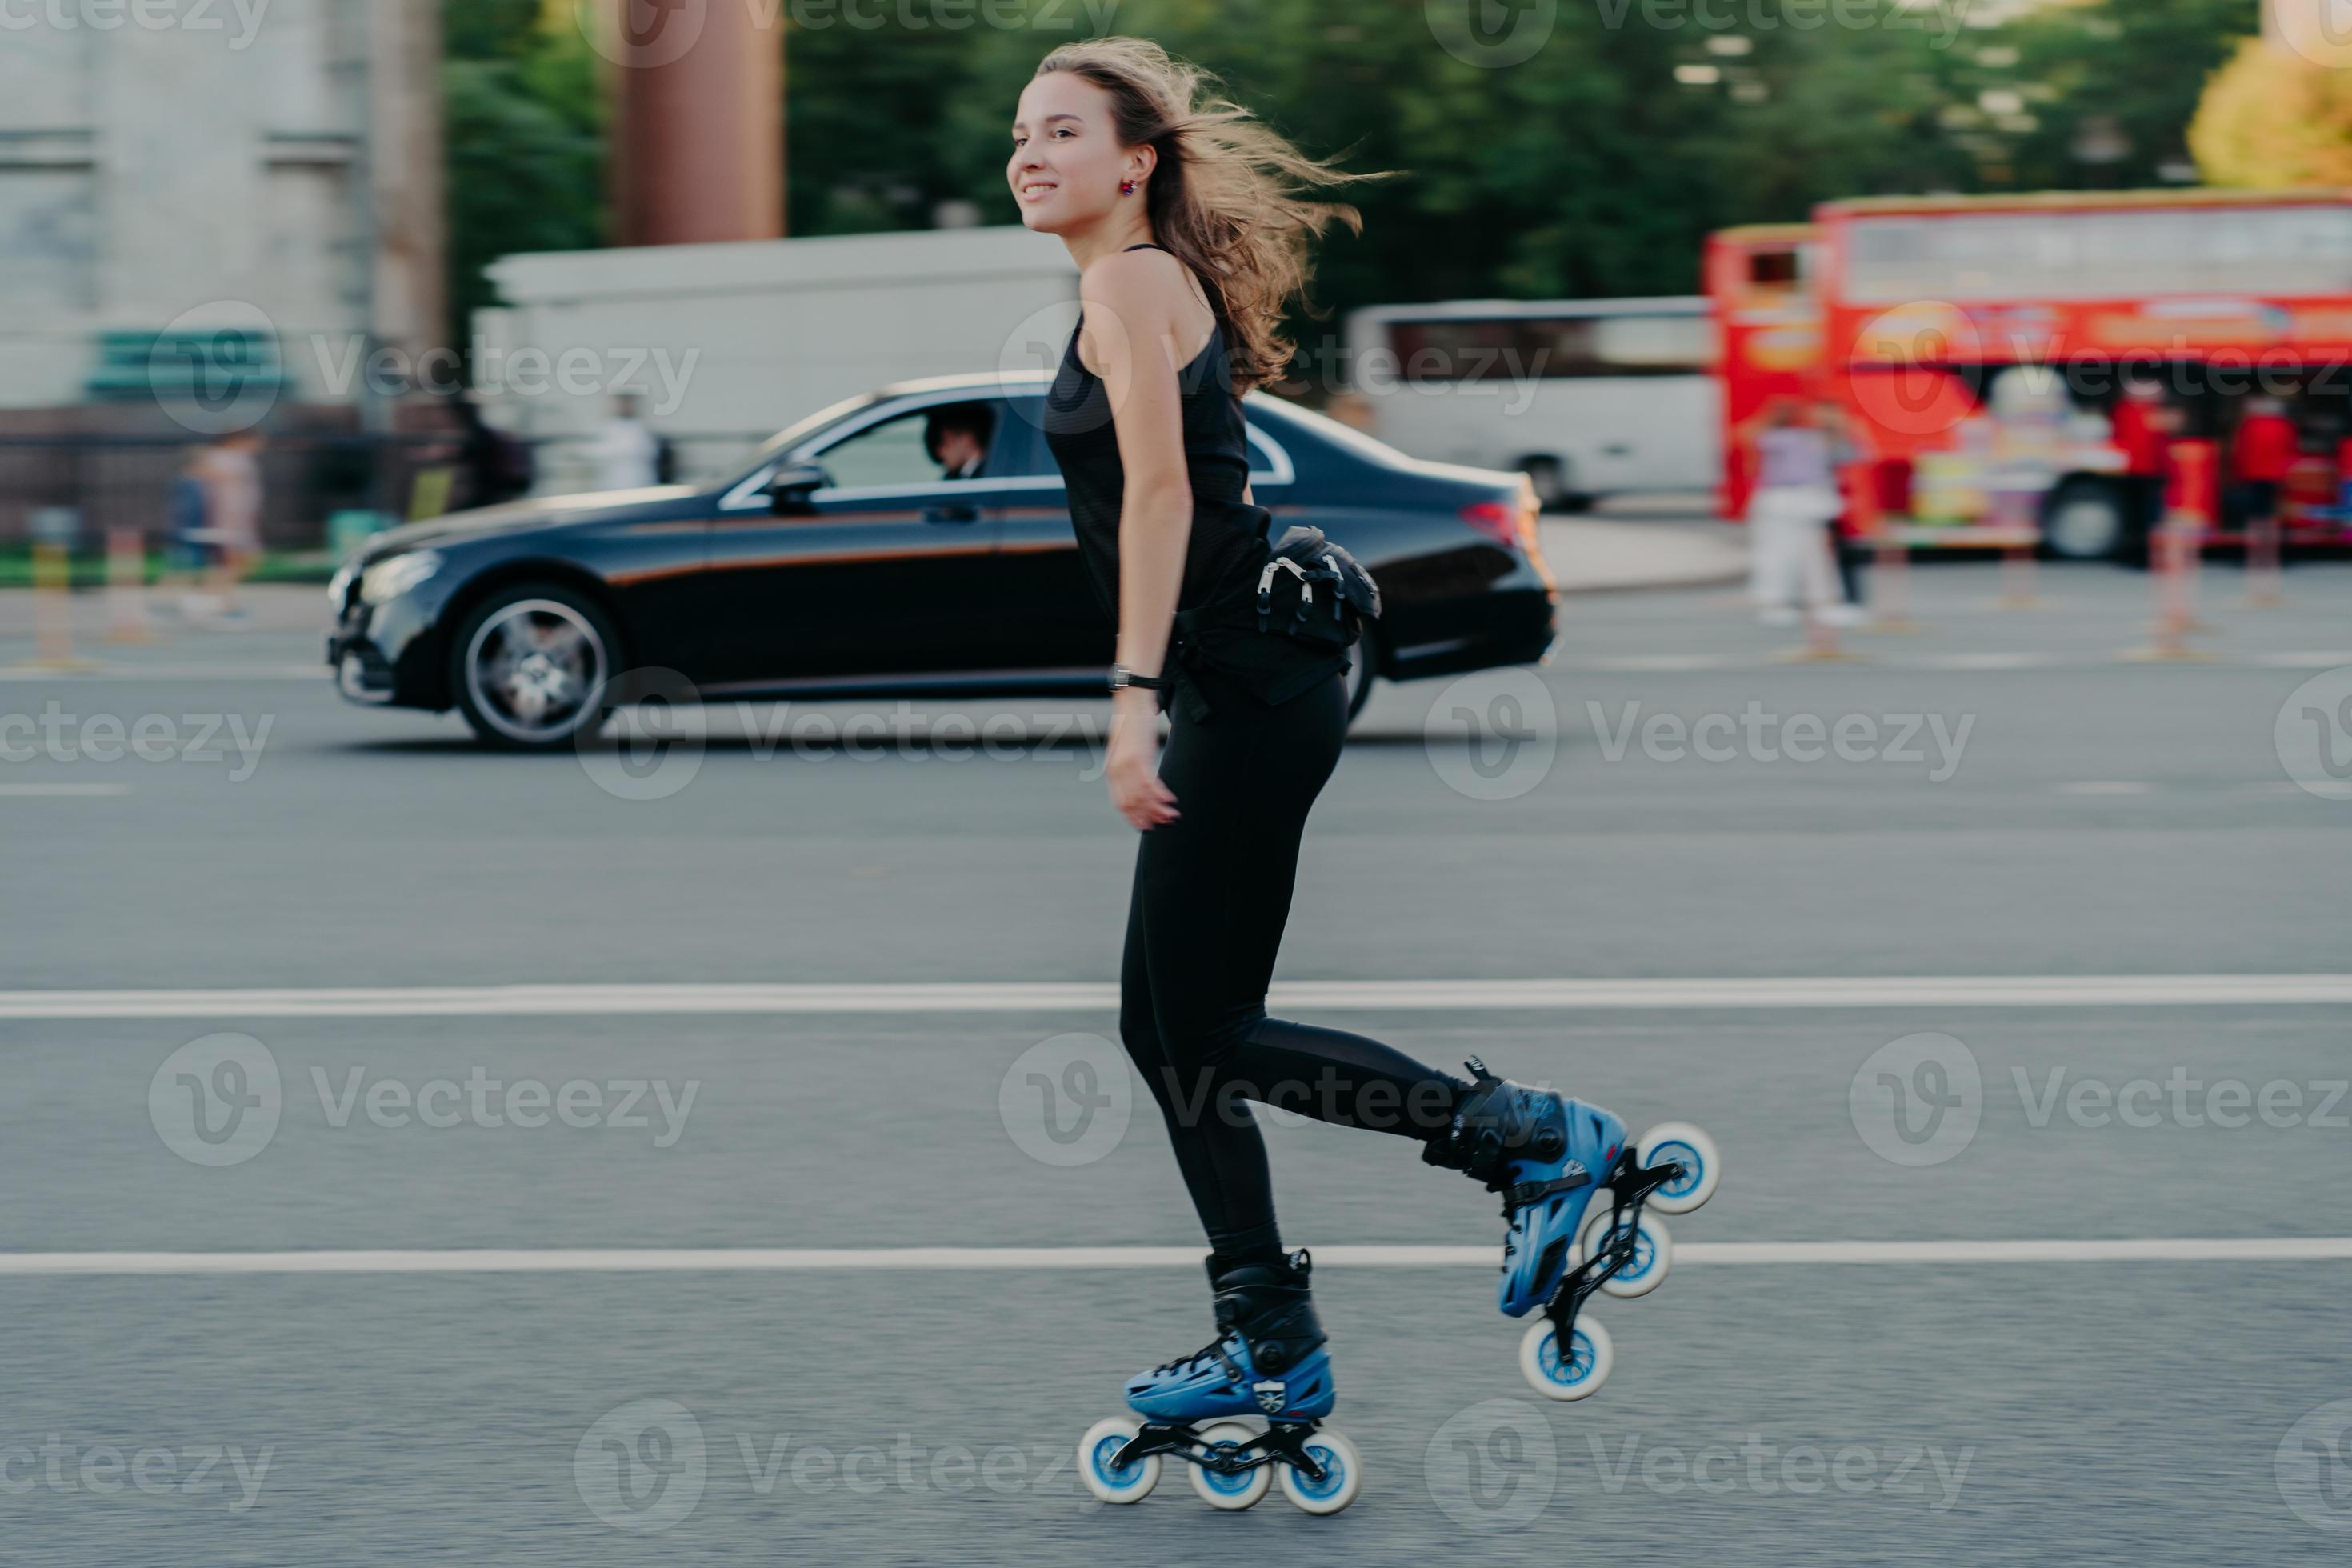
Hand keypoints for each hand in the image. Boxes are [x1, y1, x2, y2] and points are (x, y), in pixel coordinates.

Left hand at [1106, 689, 1178, 830]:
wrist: (1131, 703)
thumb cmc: (1130, 725)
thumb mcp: (1122, 750)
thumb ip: (1125, 767)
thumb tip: (1136, 781)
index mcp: (1111, 771)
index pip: (1120, 803)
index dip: (1133, 817)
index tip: (1145, 826)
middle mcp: (1116, 771)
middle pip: (1132, 804)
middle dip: (1148, 817)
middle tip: (1163, 824)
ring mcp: (1127, 765)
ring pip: (1142, 797)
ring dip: (1158, 809)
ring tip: (1171, 815)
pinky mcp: (1140, 758)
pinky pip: (1151, 784)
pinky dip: (1162, 795)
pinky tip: (1170, 800)